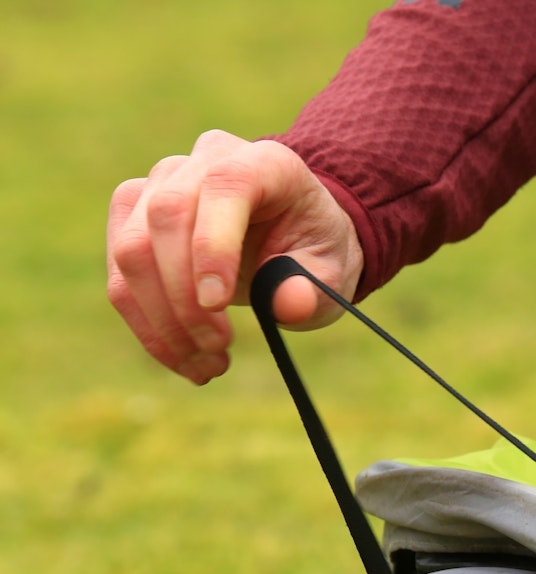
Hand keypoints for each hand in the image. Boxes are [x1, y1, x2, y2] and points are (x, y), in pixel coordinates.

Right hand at [106, 130, 363, 383]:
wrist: (293, 240)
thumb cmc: (314, 251)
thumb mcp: (332, 272)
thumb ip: (313, 286)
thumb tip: (287, 304)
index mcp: (263, 162)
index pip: (224, 187)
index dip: (212, 245)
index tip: (216, 305)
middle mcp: (204, 162)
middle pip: (165, 216)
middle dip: (184, 296)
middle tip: (218, 348)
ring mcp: (161, 184)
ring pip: (131, 248)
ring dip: (162, 320)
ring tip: (209, 366)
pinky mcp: (133, 218)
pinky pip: (121, 274)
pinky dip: (148, 326)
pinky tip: (185, 359)